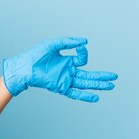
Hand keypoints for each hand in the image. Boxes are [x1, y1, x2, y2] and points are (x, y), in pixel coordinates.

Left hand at [2, 36, 117, 101]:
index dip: (83, 53)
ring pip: (85, 83)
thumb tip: (84, 42)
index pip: (82, 59)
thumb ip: (67, 42)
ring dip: (98, 84)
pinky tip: (96, 97)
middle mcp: (67, 71)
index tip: (81, 47)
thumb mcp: (51, 45)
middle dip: (101, 76)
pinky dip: (85, 96)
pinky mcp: (60, 87)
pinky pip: (75, 93)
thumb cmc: (34, 56)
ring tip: (111, 86)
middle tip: (114, 77)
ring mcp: (64, 79)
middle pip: (88, 74)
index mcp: (66, 61)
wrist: (23, 67)